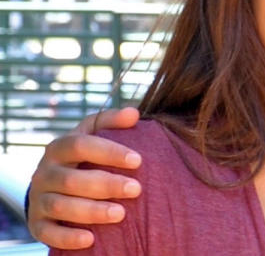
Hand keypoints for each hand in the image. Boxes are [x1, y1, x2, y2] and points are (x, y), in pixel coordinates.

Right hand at [28, 107, 141, 248]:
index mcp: (59, 147)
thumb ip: (112, 122)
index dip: (109, 152)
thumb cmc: (83, 156)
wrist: (53, 184)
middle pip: (73, 179)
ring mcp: (38, 199)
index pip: (81, 145)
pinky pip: (48, 233)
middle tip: (136, 189)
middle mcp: (44, 172)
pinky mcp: (37, 224)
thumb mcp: (93, 133)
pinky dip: (68, 237)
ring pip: (61, 206)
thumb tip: (133, 113)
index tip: (138, 160)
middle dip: (107, 185)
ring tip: (121, 214)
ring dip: (92, 211)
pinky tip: (91, 240)